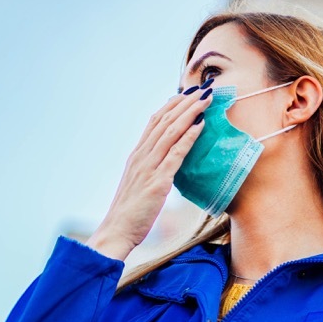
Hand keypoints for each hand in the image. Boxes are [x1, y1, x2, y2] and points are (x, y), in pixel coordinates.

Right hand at [87, 84, 212, 259]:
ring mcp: (148, 167)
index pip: (154, 122)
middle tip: (202, 89)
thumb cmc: (130, 213)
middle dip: (185, 103)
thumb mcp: (140, 184)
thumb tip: (166, 162)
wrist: (116, 231)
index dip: (172, 106)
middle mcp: (141, 156)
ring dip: (190, 113)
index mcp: (136, 155)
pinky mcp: (158, 182)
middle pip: (164, 121)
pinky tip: (201, 126)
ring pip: (170, 132)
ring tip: (206, 100)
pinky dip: (189, 137)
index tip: (187, 94)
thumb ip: (151, 169)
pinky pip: (176, 154)